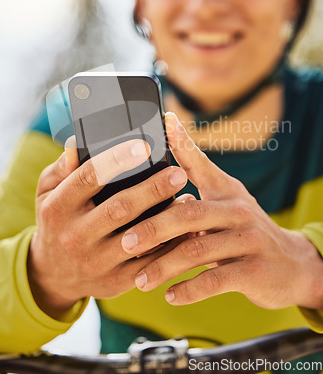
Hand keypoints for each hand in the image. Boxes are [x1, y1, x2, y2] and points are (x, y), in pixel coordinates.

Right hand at [28, 136, 188, 318]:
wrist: (54, 274)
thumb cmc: (57, 221)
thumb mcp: (48, 192)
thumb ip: (63, 167)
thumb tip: (78, 142)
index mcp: (58, 207)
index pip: (89, 178)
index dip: (117, 161)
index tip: (143, 146)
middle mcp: (74, 236)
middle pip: (119, 208)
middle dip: (152, 189)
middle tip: (178, 172)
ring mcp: (96, 262)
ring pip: (138, 238)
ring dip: (167, 219)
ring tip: (189, 200)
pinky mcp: (115, 281)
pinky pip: (149, 263)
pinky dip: (171, 246)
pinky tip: (187, 230)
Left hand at [121, 113, 322, 309]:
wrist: (291, 264)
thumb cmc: (244, 231)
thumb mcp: (225, 205)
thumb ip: (195, 194)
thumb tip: (154, 186)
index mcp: (225, 191)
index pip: (198, 162)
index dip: (180, 142)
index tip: (162, 121)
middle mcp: (238, 210)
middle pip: (189, 214)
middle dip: (153, 228)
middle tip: (125, 241)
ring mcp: (249, 240)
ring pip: (197, 250)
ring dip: (164, 266)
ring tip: (140, 280)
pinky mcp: (256, 271)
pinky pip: (215, 280)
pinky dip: (189, 290)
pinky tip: (170, 295)